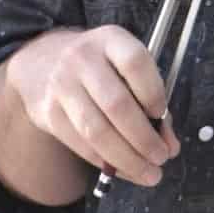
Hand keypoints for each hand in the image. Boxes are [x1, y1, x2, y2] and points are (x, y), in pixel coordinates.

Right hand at [6, 25, 180, 187]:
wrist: (42, 63)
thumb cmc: (100, 67)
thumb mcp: (124, 66)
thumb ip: (151, 99)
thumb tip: (170, 145)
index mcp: (110, 40)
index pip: (135, 63)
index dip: (153, 92)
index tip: (163, 116)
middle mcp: (82, 59)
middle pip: (116, 104)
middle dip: (144, 138)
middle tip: (162, 158)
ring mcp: (62, 85)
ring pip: (97, 131)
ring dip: (127, 159)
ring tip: (149, 173)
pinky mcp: (48, 113)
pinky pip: (81, 145)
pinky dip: (106, 163)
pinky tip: (123, 170)